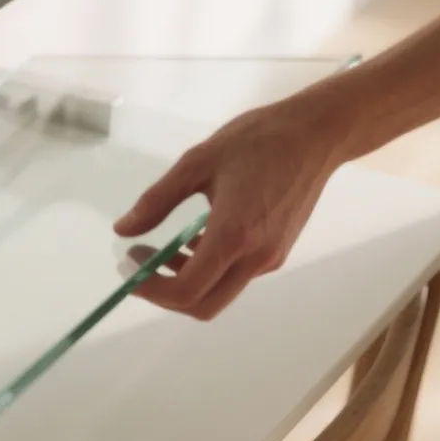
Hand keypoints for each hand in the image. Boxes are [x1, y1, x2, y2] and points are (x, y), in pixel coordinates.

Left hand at [112, 92, 355, 318]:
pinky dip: (208, 268)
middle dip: (165, 294)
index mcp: (234, 236)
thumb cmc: (256, 140)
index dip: (151, 289)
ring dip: (186, 280)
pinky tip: (193, 238)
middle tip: (140, 265)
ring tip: (160, 247)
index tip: (129, 266)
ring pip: (220, 292)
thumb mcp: (197, 162)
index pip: (187, 290)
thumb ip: (157, 200)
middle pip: (204, 305)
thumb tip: (122, 230)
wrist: (316, 135)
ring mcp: (271, 258)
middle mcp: (256, 257)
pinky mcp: (279, 252)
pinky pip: (236, 275)